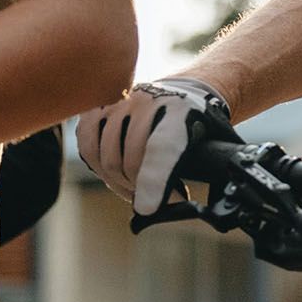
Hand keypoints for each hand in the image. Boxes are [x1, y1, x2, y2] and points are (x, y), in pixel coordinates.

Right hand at [74, 76, 233, 216]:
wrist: (182, 93)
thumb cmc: (198, 127)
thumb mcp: (213, 144)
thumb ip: (205, 172)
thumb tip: (182, 206)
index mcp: (181, 110)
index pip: (162, 147)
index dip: (153, 180)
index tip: (147, 209)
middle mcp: (147, 100)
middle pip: (130, 160)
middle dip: (140, 190)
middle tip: (155, 200)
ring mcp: (119, 102)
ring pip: (106, 157)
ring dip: (119, 183)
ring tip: (136, 189)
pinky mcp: (97, 106)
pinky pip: (87, 147)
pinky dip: (99, 168)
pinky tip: (115, 174)